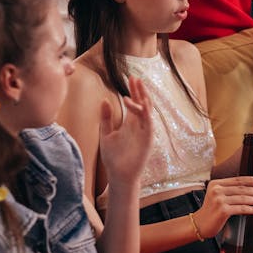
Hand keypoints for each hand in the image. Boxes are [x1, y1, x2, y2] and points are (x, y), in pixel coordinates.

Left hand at [99, 76, 153, 190]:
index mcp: (130, 123)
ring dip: (143, 98)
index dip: (134, 91)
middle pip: (142, 103)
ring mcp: (145, 132)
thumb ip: (106, 118)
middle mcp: (139, 125)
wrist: (119, 175)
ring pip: (147, 111)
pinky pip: (148, 122)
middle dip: (140, 90)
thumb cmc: (113, 157)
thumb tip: (104, 100)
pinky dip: (143, 113)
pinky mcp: (148, 139)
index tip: (130, 78)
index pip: (134, 103)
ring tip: (137, 86)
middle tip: (135, 77)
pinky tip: (136, 104)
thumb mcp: (105, 134)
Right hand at [193, 176, 252, 237]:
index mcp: (215, 184)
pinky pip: (242, 209)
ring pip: (243, 199)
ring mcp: (220, 200)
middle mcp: (217, 190)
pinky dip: (252, 209)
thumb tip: (247, 188)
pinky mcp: (223, 211)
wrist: (199, 224)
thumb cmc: (209, 211)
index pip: (236, 180)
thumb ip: (226, 190)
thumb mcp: (215, 195)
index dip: (249, 180)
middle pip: (241, 189)